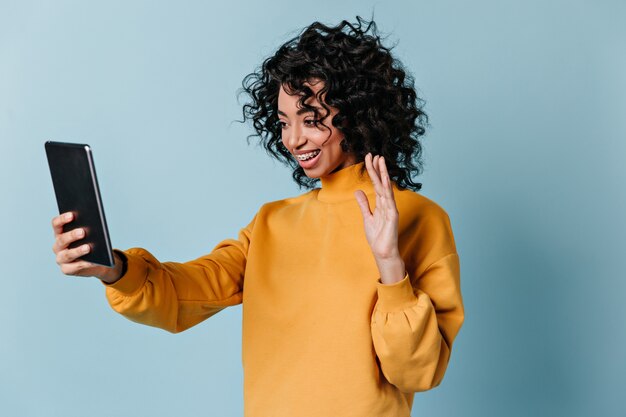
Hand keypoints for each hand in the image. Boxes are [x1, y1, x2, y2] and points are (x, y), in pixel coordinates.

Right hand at [51, 212, 122, 283]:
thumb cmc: (92, 242)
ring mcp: (61, 259)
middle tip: (83, 232)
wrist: (96, 261)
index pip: (56, 224)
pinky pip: (75, 267)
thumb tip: (95, 223)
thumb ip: (89, 227)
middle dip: (72, 235)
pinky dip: (85, 263)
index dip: (62, 219)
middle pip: (61, 239)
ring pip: (67, 255)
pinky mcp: (67, 270)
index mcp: (60, 233)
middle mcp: (58, 246)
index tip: (72, 215)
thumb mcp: (90, 234)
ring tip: (88, 248)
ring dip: (77, 251)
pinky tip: (94, 261)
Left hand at [354, 154, 405, 283]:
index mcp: (381, 203)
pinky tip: (385, 181)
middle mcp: (387, 203)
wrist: (383, 252)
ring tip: (381, 161)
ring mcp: (391, 209)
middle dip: (378, 168)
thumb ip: (364, 204)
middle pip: (382, 182)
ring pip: (386, 188)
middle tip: (375, 155)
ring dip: (384, 175)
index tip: (370, 158)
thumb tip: (358, 191)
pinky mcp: (393, 216)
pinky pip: (390, 201)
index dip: (373, 171)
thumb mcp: (367, 217)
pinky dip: (387, 190)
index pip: (376, 183)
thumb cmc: (377, 237)